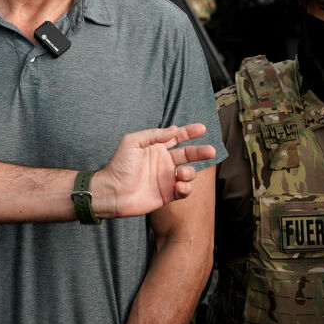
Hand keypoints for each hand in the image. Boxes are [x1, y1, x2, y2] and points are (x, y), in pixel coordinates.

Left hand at [91, 123, 214, 218]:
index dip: (190, 132)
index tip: (202, 129)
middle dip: (200, 152)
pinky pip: (184, 190)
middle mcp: (163, 162)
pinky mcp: (167, 194)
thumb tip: (174, 129)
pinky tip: (179, 185)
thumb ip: (153, 135)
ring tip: (180, 174)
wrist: (113, 192)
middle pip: (188, 154)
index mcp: (156, 148)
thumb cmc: (119, 166)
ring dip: (189, 172)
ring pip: (188, 172)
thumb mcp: (132, 142)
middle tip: (210, 150)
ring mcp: (166, 178)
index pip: (177, 137)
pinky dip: (186, 188)